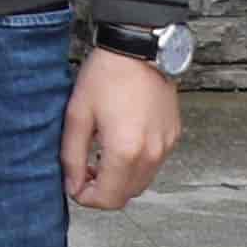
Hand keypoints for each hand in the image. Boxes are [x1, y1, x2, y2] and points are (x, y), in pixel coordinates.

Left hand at [62, 48, 179, 210]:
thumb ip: (72, 158)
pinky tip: (123, 142)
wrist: (138, 48)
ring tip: (103, 154)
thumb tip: (73, 186)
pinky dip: (137, 164)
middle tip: (86, 169)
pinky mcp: (173, 135)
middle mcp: (151, 154)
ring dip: (121, 179)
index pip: (108, 199)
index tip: (75, 185)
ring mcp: (166, 145)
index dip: (87, 198)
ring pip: (142, 182)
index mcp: (125, 151)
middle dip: (103, 191)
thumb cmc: (106, 75)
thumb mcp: (77, 116)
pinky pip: (154, 163)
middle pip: (126, 195)